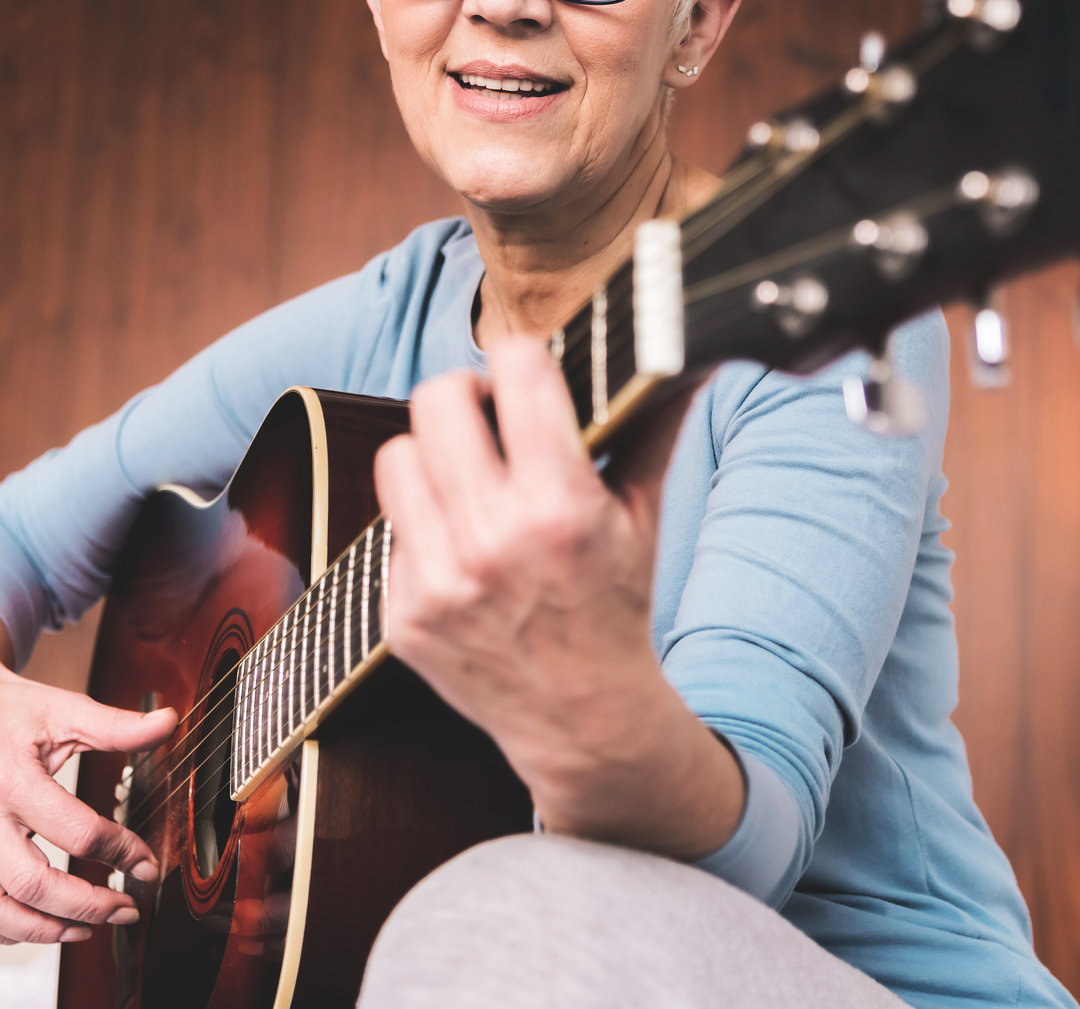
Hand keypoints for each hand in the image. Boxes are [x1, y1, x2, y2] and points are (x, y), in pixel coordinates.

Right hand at [0, 596, 177, 943]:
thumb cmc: (8, 711)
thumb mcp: (65, 709)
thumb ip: (117, 725)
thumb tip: (169, 722)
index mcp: (9, 777)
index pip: (74, 832)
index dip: (119, 851)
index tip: (146, 862)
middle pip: (29, 884)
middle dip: (85, 906)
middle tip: (124, 908)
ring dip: (41, 931)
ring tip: (85, 928)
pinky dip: (4, 930)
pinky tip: (41, 924)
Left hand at [372, 338, 741, 859]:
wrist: (583, 721)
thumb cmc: (616, 608)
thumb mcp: (642, 518)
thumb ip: (656, 430)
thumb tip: (689, 361)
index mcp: (560, 508)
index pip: (516, 373)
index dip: (522, 357)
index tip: (528, 369)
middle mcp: (493, 540)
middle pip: (437, 400)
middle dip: (466, 394)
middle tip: (487, 414)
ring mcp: (440, 581)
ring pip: (397, 456)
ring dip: (431, 456)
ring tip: (466, 477)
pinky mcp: (403, 614)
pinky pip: (389, 529)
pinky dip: (423, 526)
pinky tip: (460, 546)